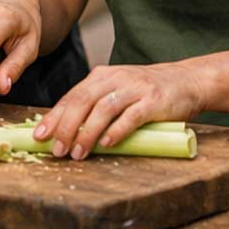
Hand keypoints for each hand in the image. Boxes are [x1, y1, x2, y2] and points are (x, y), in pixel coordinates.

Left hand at [33, 62, 205, 160]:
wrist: (188, 80)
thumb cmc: (149, 92)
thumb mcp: (119, 90)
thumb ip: (97, 104)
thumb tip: (68, 131)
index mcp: (103, 76)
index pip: (72, 96)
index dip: (54, 116)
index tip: (39, 136)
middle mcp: (116, 78)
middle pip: (83, 101)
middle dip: (65, 127)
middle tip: (57, 149)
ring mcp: (135, 88)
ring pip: (103, 109)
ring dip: (87, 133)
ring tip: (77, 153)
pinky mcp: (153, 101)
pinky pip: (131, 116)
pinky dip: (116, 131)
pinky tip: (106, 144)